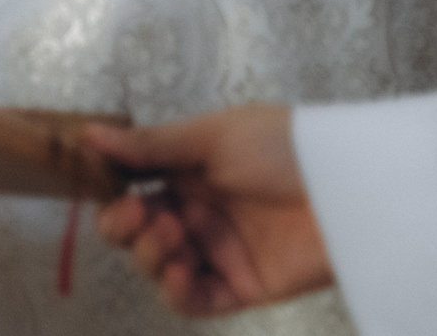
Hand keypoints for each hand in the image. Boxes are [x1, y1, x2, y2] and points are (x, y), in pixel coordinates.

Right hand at [88, 107, 332, 317]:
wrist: (348, 188)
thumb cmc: (280, 148)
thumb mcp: (211, 137)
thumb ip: (150, 147)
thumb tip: (88, 136)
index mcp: (187, 173)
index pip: (131, 190)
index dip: (112, 194)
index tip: (106, 188)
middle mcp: (196, 213)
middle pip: (136, 234)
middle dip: (124, 227)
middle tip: (143, 215)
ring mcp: (217, 252)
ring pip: (158, 268)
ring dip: (148, 254)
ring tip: (172, 235)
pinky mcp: (241, 287)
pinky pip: (194, 300)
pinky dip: (175, 291)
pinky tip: (176, 272)